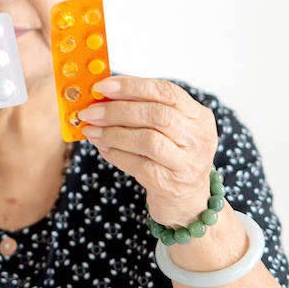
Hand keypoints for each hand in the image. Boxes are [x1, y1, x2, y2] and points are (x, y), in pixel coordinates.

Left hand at [78, 76, 218, 227]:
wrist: (187, 201)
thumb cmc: (171, 156)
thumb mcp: (168, 129)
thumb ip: (142, 109)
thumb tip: (102, 95)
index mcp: (198, 116)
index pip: (166, 91)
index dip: (132, 86)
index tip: (101, 86)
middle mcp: (198, 137)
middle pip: (156, 115)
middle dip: (117, 110)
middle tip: (90, 112)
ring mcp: (187, 162)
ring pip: (147, 140)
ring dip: (113, 133)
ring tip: (91, 131)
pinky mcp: (170, 184)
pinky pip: (138, 164)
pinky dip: (116, 154)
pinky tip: (102, 148)